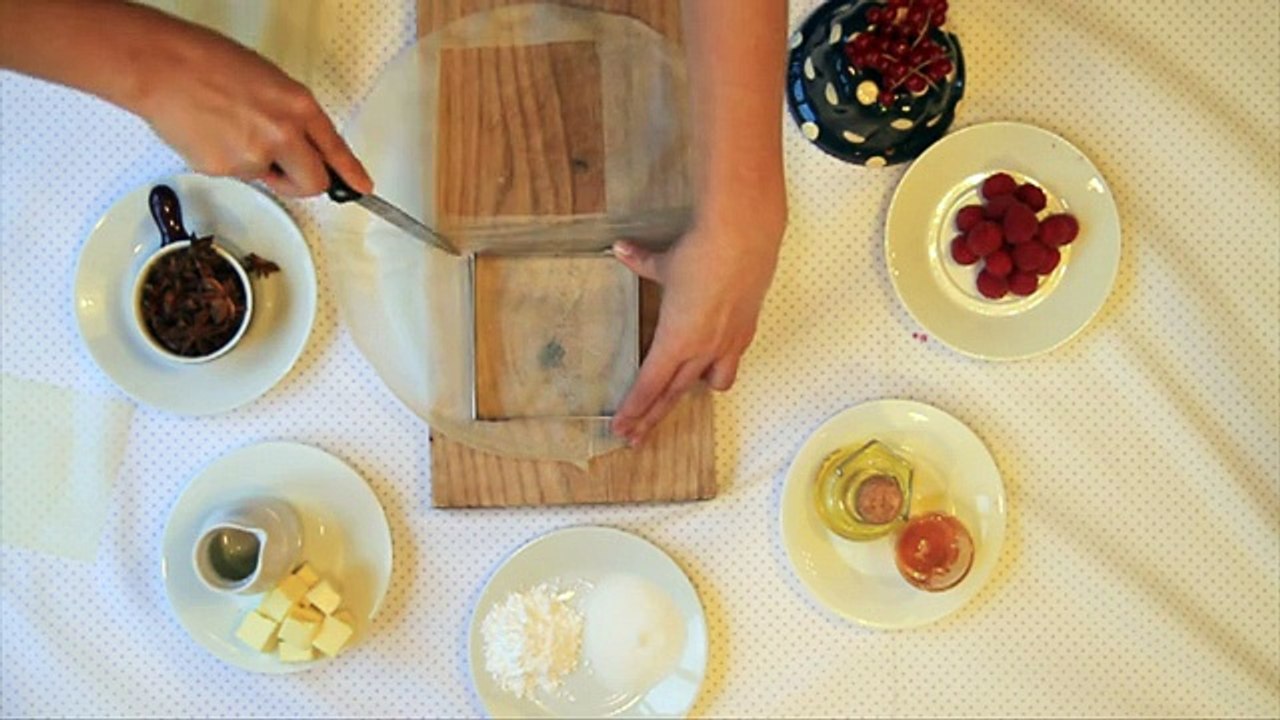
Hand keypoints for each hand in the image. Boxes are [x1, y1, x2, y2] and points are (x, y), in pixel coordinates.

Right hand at [133, 27, 370, 196]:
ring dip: (257, 164)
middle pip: (312, 183)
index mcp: (298, 106)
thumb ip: (291, 116)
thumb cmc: (208, 63)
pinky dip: (227, 162)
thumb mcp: (269, 82)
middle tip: (284, 172)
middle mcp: (283, 133)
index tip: (361, 187)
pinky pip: (237, 176)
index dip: (350, 173)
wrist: (162, 67)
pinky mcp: (226, 170)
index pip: (335, 148)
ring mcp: (255, 155)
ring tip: (229, 129)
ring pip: (268, 178)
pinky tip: (212, 135)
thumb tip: (302, 144)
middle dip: (301, 183)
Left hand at [610, 213, 782, 444]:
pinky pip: (729, 362)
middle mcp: (702, 349)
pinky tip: (713, 358)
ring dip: (691, 391)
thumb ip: (640, 262)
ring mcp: (727, 344)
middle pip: (673, 395)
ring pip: (709, 384)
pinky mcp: (745, 332)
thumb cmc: (701, 252)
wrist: (745, 236)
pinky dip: (717, 366)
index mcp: (676, 340)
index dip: (633, 409)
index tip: (620, 428)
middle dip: (651, 418)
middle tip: (634, 439)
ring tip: (678, 393)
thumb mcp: (664, 263)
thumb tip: (619, 250)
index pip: (649, 385)